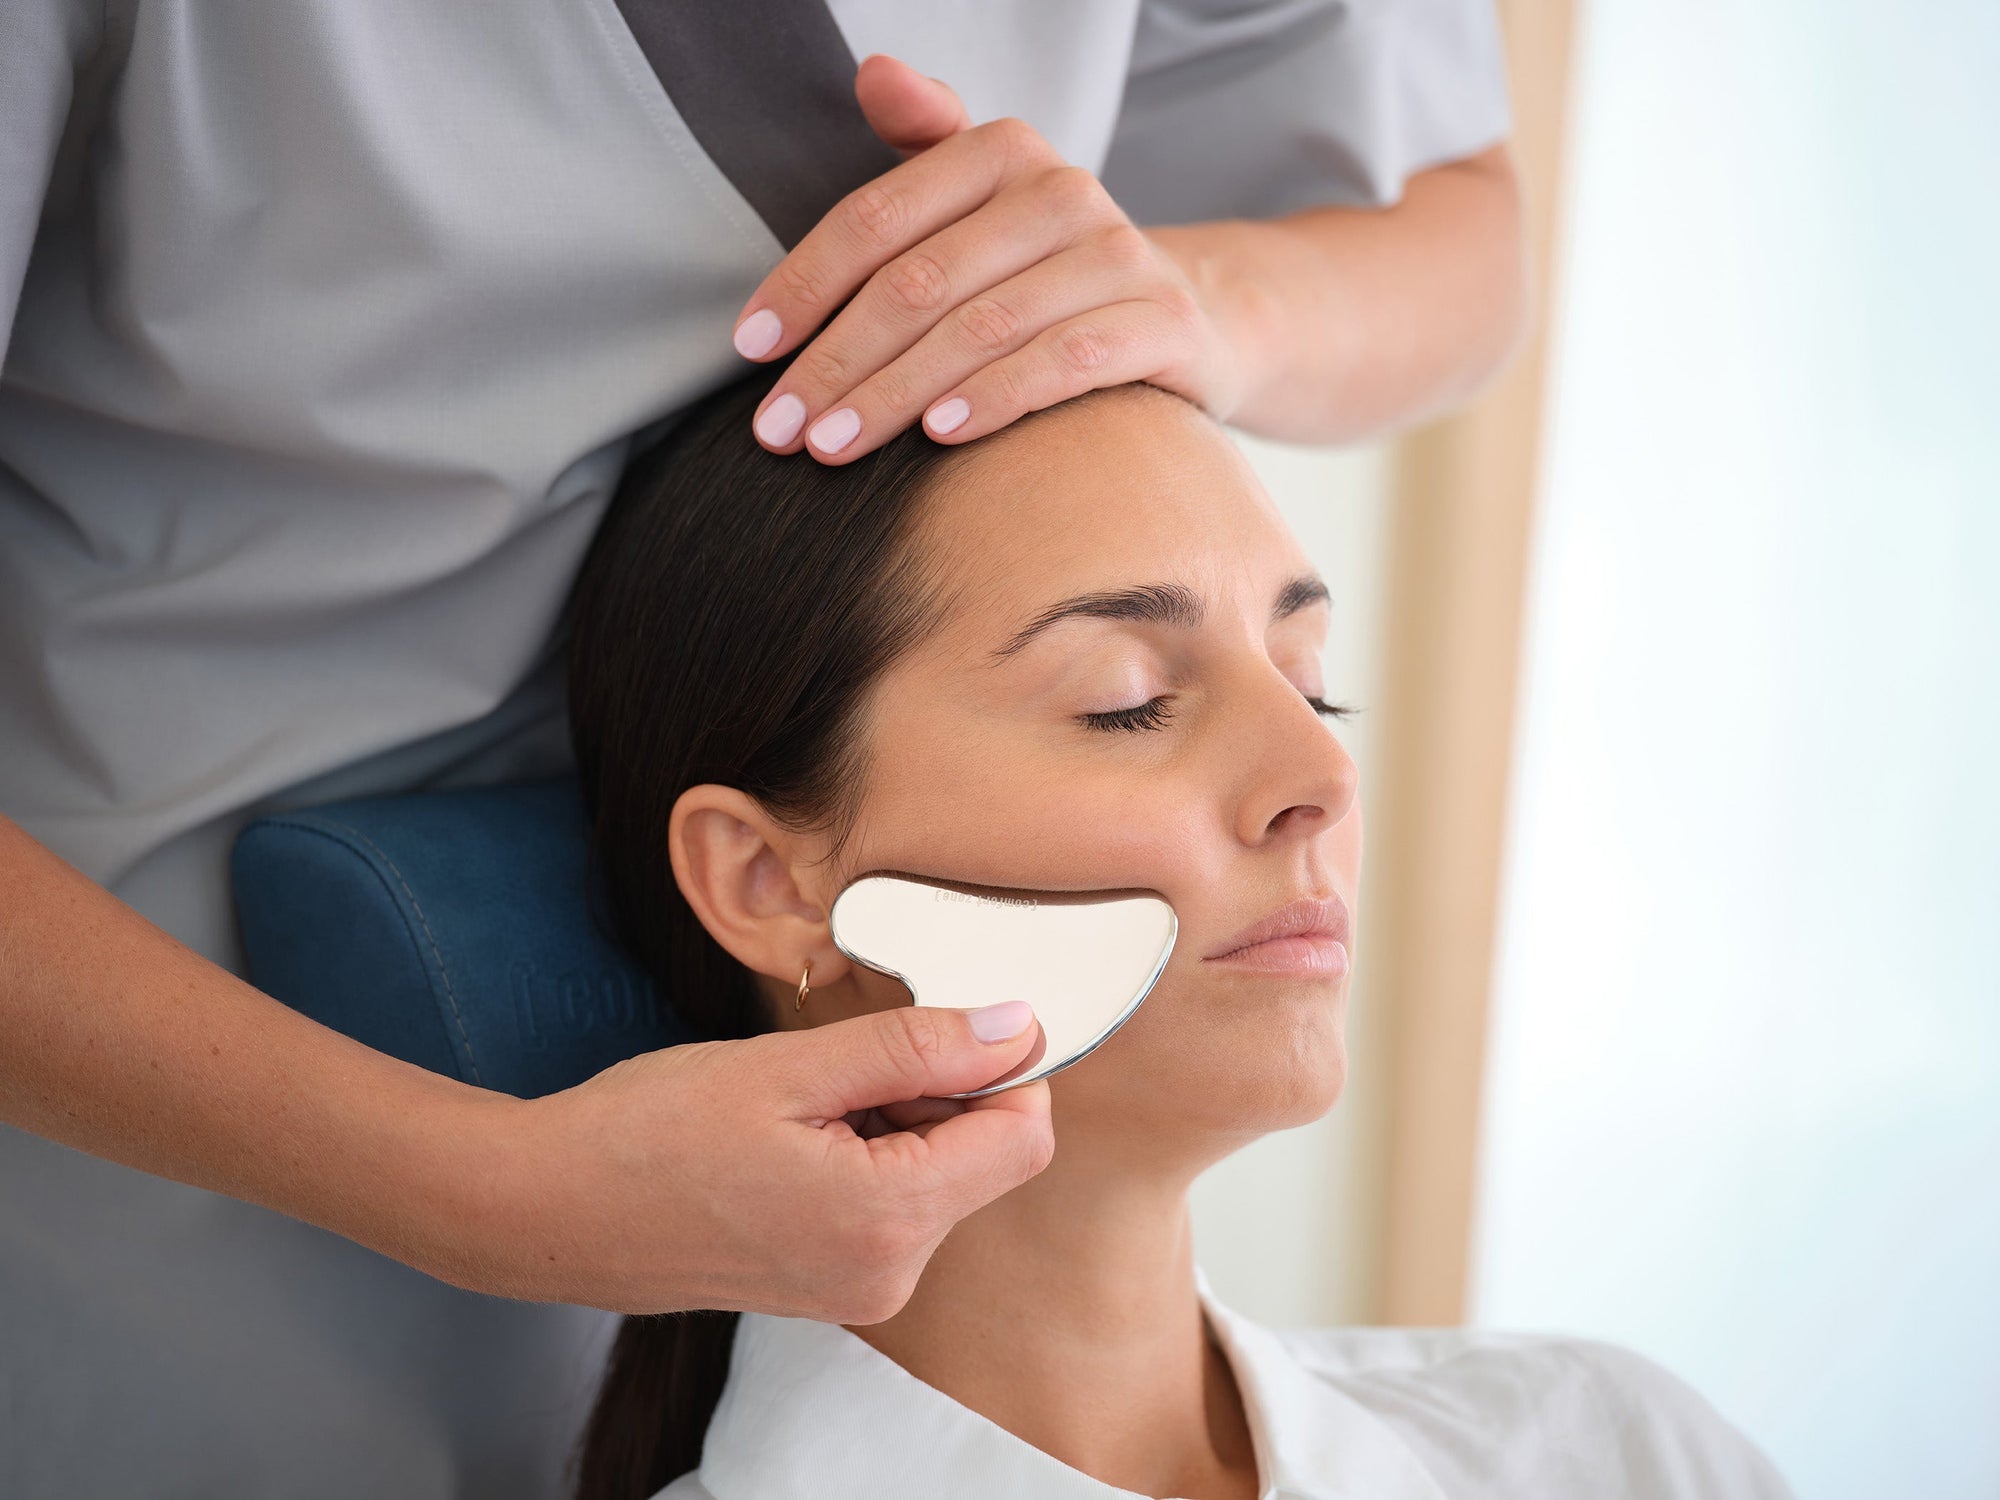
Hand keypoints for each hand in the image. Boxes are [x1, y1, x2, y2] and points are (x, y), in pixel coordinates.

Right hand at [492, 1002, 1052, 1320]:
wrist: (551, 1208)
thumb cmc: (650, 1131)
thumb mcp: (790, 1066)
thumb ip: (916, 1047)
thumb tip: (1017, 1027)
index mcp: (889, 1220)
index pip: (1025, 1136)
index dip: (1001, 1065)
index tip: (937, 1024)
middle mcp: (890, 1274)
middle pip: (985, 1157)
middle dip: (935, 1092)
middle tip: (837, 1067)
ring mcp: (861, 1288)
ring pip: (940, 1175)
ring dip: (895, 1119)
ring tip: (801, 1104)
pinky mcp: (835, 1286)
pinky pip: (895, 1204)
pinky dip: (868, 1154)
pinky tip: (793, 1136)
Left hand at [731, 54, 1241, 462]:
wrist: (1191, 316)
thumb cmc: (1051, 268)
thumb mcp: (987, 199)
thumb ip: (922, 142)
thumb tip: (873, 72)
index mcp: (1000, 152)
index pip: (877, 217)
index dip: (804, 282)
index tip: (750, 348)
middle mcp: (1061, 191)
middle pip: (919, 282)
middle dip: (837, 360)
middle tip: (779, 429)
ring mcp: (1116, 257)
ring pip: (980, 329)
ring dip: (895, 395)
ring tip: (833, 447)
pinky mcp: (1160, 323)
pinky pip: (1063, 363)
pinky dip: (995, 399)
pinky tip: (939, 438)